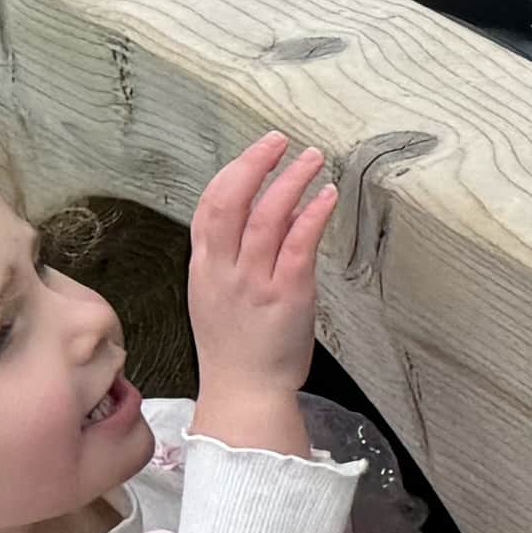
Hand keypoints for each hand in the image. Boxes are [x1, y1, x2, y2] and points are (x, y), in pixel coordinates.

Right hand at [185, 134, 334, 455]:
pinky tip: (326, 195)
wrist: (245, 393)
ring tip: (311, 158)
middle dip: (254, 165)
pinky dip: (312, 215)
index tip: (255, 152)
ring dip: (290, 182)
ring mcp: (254, 284)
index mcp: (204, 269)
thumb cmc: (237, 347)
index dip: (231, 173)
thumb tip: (266, 214)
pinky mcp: (286, 297)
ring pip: (266, 219)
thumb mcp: (219, 296)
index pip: (208, 208)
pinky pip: (298, 246)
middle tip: (279, 139)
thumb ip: (234, 256)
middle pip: (231, 204)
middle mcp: (225, 272)